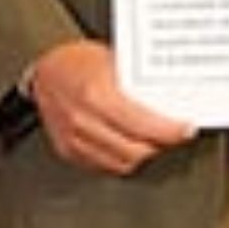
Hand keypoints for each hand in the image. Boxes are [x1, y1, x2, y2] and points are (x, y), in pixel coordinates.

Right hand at [25, 38, 196, 177]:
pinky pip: (104, 166)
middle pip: (135, 151)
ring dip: (142, 154)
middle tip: (173, 136)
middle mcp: (83, 120)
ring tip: (153, 141)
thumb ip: (139, 84)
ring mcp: (74, 139)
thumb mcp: (113, 61)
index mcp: (97, 95)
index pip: (144, 125)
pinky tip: (130, 145)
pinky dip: (121, 158)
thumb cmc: (76, 61)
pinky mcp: (69, 151)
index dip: (170, 132)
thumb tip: (170, 99)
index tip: (185, 129)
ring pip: (122, 163)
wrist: (43, 72)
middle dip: (159, 145)